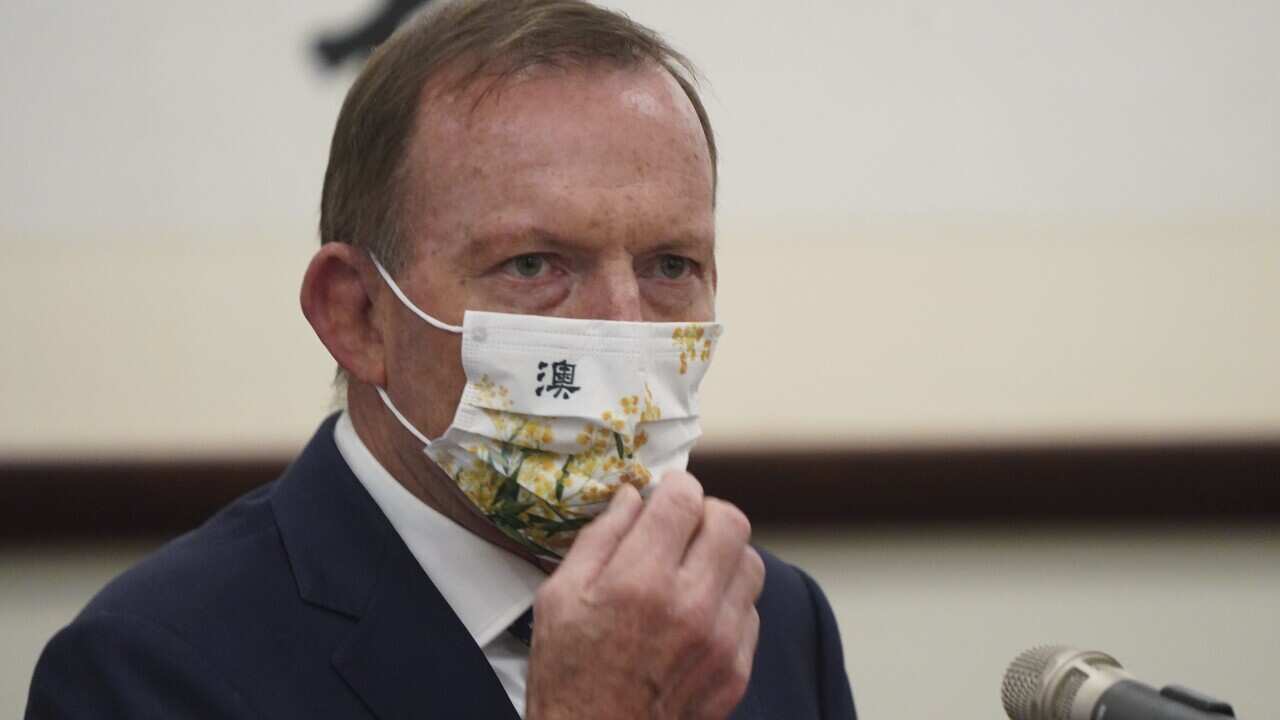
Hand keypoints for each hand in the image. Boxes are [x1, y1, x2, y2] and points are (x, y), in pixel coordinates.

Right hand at [525, 472, 765, 719]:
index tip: (668, 492)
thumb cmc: (570, 673)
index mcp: (640, 581)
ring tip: (692, 570)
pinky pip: (751, 610)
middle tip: (683, 526)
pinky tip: (696, 613)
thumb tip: (632, 496)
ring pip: (751, 563)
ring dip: (723, 556)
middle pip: (731, 522)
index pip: (685, 500)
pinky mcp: (737, 668)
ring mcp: (721, 639)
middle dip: (706, 513)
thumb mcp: (560, 596)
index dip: (677, 486)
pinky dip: (727, 601)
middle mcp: (690, 606)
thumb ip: (600, 537)